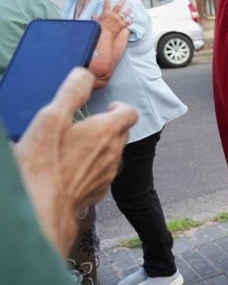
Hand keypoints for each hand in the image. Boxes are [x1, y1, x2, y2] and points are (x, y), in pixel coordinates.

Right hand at [14, 68, 137, 256]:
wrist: (40, 210)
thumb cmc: (44, 165)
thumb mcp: (52, 118)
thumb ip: (72, 92)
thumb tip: (85, 74)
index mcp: (107, 132)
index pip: (129, 113)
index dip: (119, 107)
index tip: (104, 107)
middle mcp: (114, 154)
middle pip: (122, 133)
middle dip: (107, 125)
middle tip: (84, 124)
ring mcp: (107, 176)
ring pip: (112, 154)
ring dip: (99, 147)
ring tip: (73, 146)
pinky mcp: (96, 193)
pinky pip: (101, 174)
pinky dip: (91, 167)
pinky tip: (69, 169)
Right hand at [92, 0, 130, 34]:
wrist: (105, 34)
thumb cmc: (99, 28)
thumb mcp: (95, 21)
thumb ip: (94, 17)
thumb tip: (92, 15)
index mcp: (106, 12)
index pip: (107, 2)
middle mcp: (114, 14)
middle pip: (118, 6)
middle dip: (122, 2)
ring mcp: (119, 19)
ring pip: (125, 13)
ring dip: (128, 11)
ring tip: (130, 9)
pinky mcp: (122, 25)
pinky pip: (128, 22)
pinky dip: (130, 21)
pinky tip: (131, 20)